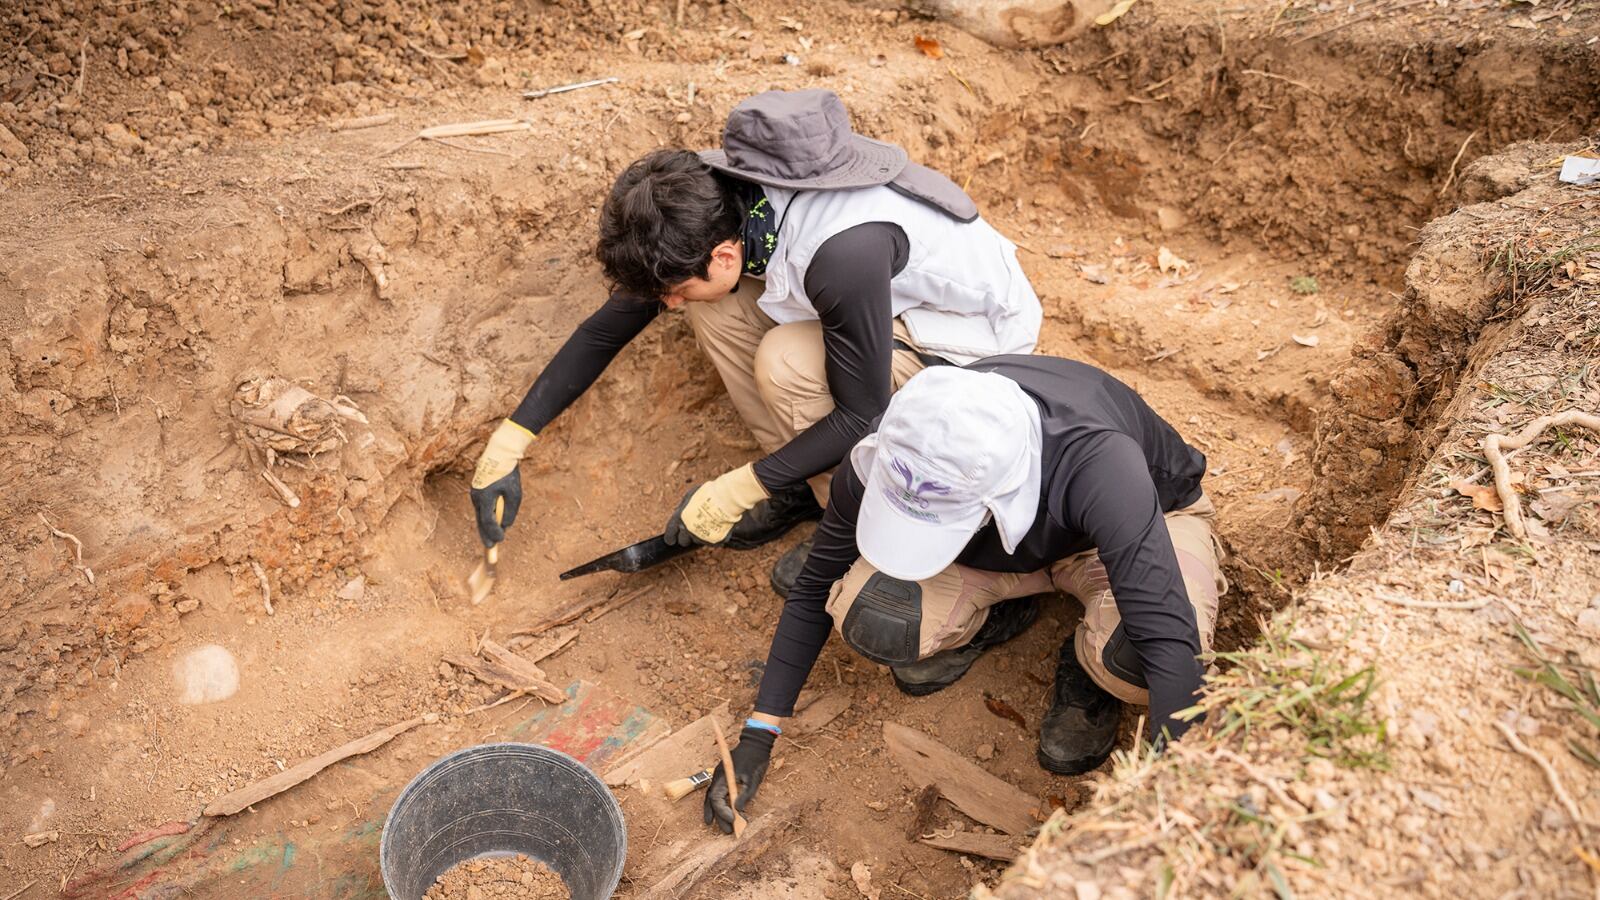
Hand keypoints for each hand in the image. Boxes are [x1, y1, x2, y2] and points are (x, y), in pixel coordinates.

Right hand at [470, 420, 535, 545]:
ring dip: (485, 527)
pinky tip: (489, 524)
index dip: (494, 533)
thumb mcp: (514, 494)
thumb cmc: (508, 473)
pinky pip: (481, 508)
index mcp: (484, 498)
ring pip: (480, 514)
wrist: (500, 453)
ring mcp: (475, 493)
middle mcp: (476, 497)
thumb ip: (510, 511)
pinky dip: (485, 517)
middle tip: (490, 547)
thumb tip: (506, 525)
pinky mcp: (478, 490)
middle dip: (486, 534)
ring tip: (489, 539)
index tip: (500, 541)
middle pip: (481, 521)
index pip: (488, 521)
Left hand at [664, 463, 768, 546]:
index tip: (671, 540)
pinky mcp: (714, 541)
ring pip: (697, 541)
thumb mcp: (690, 495)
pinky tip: (716, 526)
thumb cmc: (708, 493)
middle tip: (693, 528)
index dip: (670, 537)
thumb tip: (678, 512)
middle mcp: (688, 530)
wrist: (726, 498)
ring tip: (708, 523)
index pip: (670, 533)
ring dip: (700, 535)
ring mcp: (701, 536)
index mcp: (680, 518)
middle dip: (686, 537)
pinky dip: (713, 536)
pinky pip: (711, 542)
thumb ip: (682, 506)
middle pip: (683, 541)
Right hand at [704, 725, 776, 832]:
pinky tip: (721, 814)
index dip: (722, 811)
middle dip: (720, 817)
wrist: (756, 743)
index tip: (733, 819)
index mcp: (723, 777)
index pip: (716, 798)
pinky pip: (717, 793)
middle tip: (729, 831)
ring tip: (719, 827)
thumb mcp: (754, 779)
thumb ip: (746, 795)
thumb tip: (738, 810)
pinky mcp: (724, 778)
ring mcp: (719, 777)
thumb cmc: (756, 760)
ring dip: (716, 813)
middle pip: (713, 801)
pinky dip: (718, 805)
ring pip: (712, 798)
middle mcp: (717, 778)